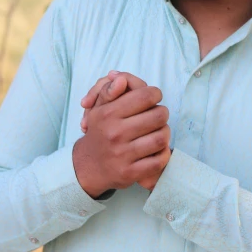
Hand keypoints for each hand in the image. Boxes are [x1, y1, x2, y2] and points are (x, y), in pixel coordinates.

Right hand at [72, 71, 170, 196]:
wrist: (87, 166)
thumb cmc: (99, 132)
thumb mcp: (99, 108)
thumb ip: (110, 89)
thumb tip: (121, 78)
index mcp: (109, 114)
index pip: (146, 96)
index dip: (155, 94)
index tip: (152, 98)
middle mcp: (115, 133)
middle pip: (159, 116)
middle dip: (162, 113)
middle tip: (156, 115)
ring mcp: (123, 155)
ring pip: (161, 138)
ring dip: (164, 133)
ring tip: (158, 131)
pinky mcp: (130, 173)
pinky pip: (159, 161)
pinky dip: (162, 154)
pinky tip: (156, 149)